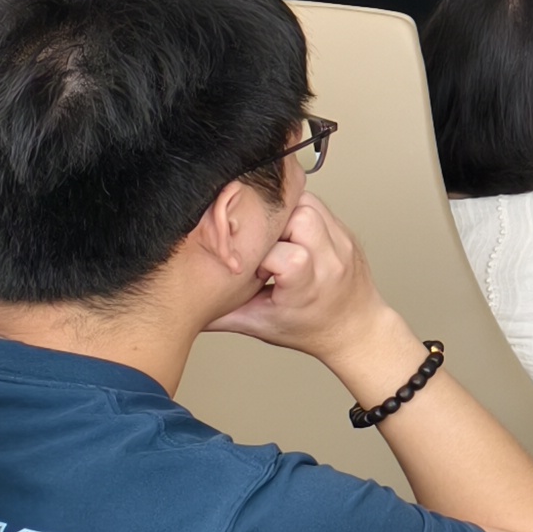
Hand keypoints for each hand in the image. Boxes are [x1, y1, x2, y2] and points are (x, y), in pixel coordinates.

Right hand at [207, 192, 405, 379]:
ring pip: (307, 203)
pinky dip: (295, 210)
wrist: (353, 326)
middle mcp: (331, 261)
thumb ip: (219, 313)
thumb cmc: (308, 328)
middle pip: (298, 218)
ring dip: (282, 214)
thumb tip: (179, 306)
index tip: (252, 268)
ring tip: (269, 236)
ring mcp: (341, 242)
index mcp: (309, 287)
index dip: (261, 257)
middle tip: (258, 245)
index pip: (287, 256)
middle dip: (270, 227)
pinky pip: (317, 204)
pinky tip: (283, 229)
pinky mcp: (344, 229)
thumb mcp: (259, 325)